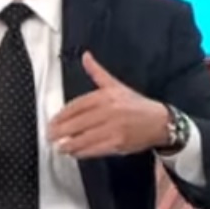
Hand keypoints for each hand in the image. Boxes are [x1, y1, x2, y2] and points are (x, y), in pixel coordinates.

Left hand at [49, 52, 168, 157]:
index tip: (52, 122)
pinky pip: (96, 148)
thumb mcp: (116, 85)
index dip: (62, 116)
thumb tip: (85, 56)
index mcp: (106, 95)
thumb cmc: (135, 104)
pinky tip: (74, 153)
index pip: (77, 105)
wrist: (159, 122)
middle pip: (78, 122)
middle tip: (49, 136)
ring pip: (85, 137)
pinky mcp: (118, 143)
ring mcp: (114, 128)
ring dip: (69, 144)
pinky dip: (83, 152)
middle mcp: (109, 111)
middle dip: (61, 131)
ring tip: (59, 147)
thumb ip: (97, 72)